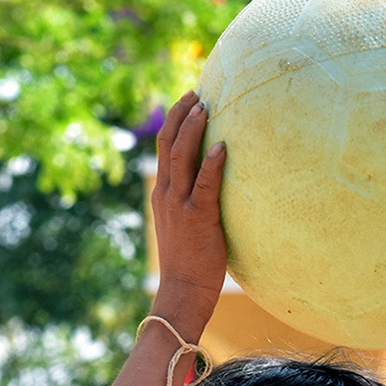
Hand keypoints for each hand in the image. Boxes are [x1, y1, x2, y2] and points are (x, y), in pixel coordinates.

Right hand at [151, 91, 227, 333]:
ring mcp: (179, 205)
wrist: (182, 292)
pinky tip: (223, 146)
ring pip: (181, 156)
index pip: (164, 150)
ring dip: (193, 128)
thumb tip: (215, 191)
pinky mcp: (198, 218)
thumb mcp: (186, 228)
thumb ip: (194, 205)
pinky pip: (204, 184)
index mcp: (163, 195)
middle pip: (168, 143)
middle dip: (180, 114)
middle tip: (197, 93)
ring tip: (206, 107)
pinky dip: (211, 162)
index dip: (174, 122)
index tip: (187, 102)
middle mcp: (166, 194)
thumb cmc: (191, 264)